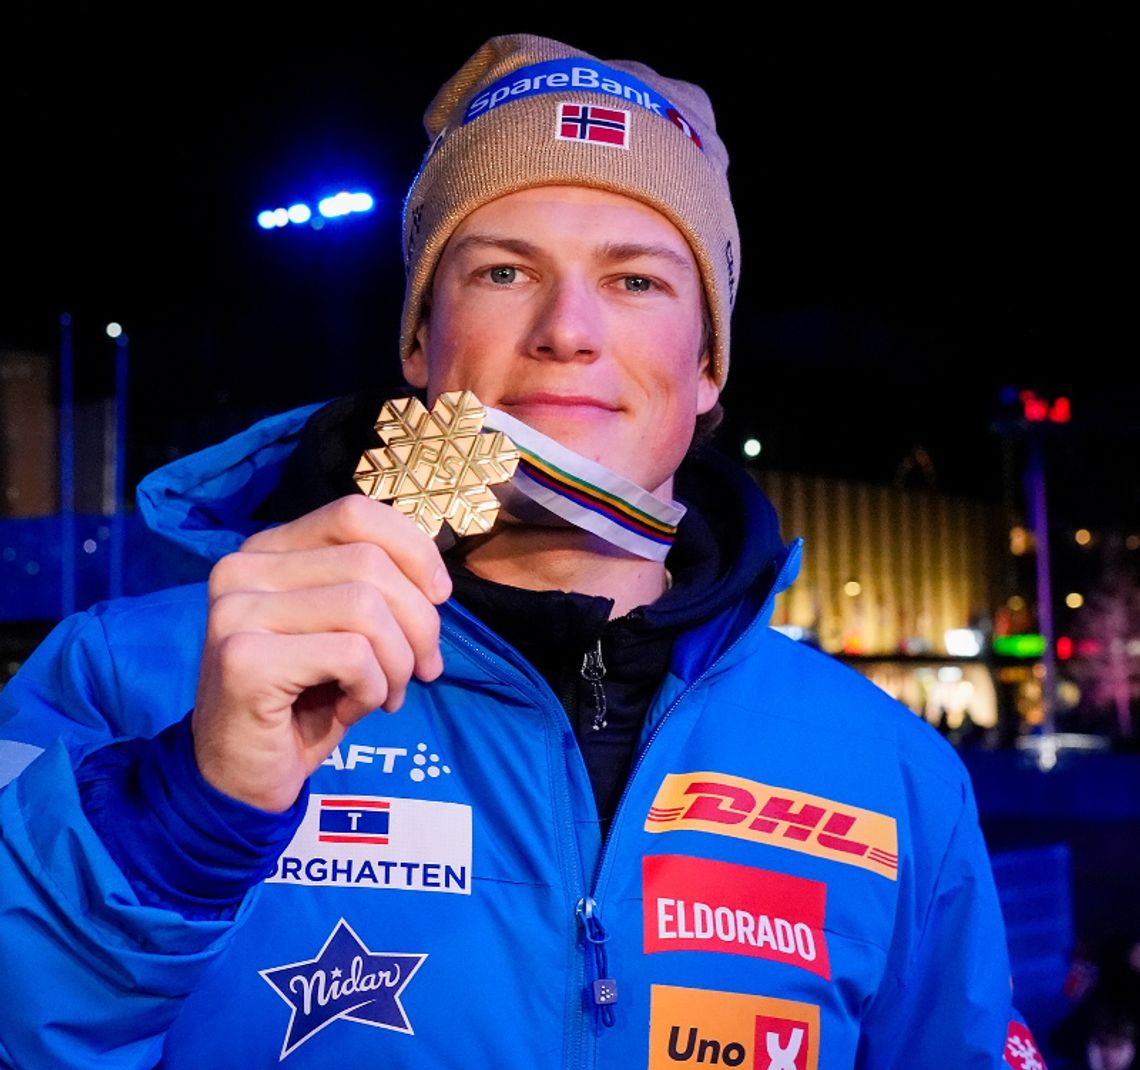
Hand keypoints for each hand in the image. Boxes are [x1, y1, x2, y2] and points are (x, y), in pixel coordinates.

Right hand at [191, 495, 450, 811]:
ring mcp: (235, 612)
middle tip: (421, 670)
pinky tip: (352, 709)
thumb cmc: (303, 701)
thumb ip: (377, 589)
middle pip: (370, 562)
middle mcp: (242, 569)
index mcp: (268, 551)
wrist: (239, 778)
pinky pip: (352, 655)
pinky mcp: (244, 659)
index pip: (355, 514)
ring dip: (398, 661)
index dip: (413, 550)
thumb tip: (436, 584)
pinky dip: (373, 688)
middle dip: (419, 622)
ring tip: (387, 694)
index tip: (438, 596)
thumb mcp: (345, 631)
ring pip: (366, 607)